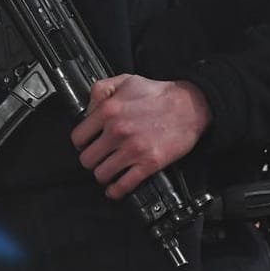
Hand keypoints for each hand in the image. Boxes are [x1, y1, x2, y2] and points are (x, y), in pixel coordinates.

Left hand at [72, 75, 210, 198]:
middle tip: (99, 157)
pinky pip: (123, 185)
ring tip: (109, 170)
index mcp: (109, 110)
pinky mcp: (149, 164)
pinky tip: (115, 188)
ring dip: (104, 174)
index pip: (78, 138)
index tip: (87, 144)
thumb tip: (88, 111)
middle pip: (87, 160)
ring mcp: (133, 149)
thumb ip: (101, 91)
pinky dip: (116, 190)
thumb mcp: (126, 80)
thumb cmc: (160, 94)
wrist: (191, 105)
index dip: (82, 142)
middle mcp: (118, 131)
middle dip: (92, 160)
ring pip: (101, 175)